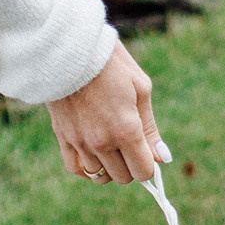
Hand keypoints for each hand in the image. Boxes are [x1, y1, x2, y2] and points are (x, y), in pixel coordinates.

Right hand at [48, 42, 168, 185]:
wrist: (70, 47)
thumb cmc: (111, 63)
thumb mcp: (141, 89)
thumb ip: (151, 128)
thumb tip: (163, 158)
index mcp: (126, 129)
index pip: (143, 171)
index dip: (150, 164)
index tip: (148, 152)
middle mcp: (102, 141)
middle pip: (123, 177)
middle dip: (131, 165)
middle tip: (131, 144)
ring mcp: (80, 141)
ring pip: (100, 175)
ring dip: (110, 165)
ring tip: (111, 144)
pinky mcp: (62, 136)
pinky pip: (76, 169)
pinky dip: (87, 168)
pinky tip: (94, 154)